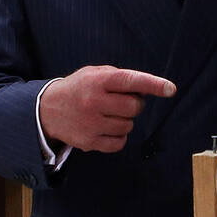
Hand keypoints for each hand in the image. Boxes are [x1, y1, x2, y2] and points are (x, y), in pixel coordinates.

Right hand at [39, 66, 175, 153]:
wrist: (46, 110)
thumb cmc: (79, 88)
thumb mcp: (94, 73)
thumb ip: (119, 78)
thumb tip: (146, 90)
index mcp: (98, 81)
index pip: (131, 80)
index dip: (153, 85)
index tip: (171, 89)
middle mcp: (94, 102)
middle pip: (134, 107)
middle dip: (134, 104)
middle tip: (121, 102)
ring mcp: (91, 123)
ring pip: (128, 125)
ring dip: (125, 120)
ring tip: (108, 114)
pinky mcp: (89, 142)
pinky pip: (120, 142)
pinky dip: (118, 136)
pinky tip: (106, 127)